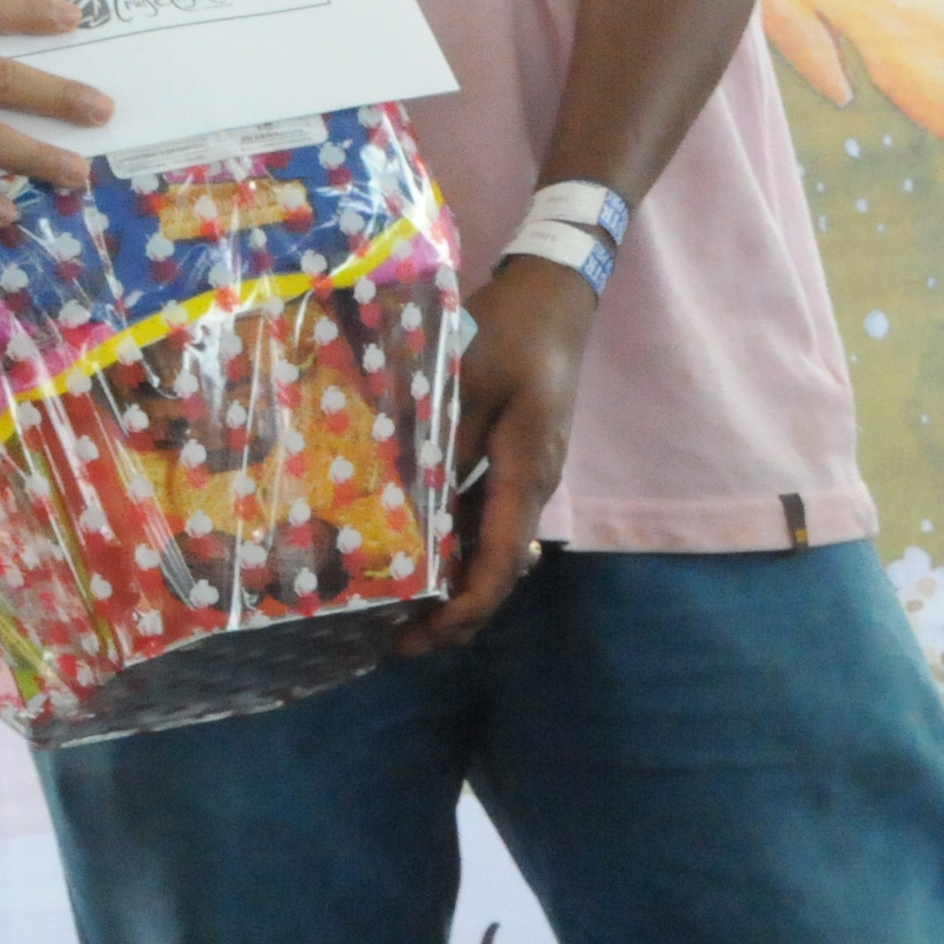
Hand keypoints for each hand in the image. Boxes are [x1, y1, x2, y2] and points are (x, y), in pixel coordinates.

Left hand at [394, 255, 596, 654]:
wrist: (551, 301)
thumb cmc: (510, 334)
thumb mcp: (466, 381)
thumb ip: (441, 441)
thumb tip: (406, 501)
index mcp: (527, 475)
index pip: (500, 565)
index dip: (462, 608)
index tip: (421, 636)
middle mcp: (530, 489)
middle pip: (497, 572)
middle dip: (451, 614)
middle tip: (394, 641)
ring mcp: (522, 479)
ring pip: (490, 551)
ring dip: (448, 583)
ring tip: (392, 609)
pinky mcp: (510, 465)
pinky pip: (483, 521)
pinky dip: (450, 546)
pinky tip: (407, 551)